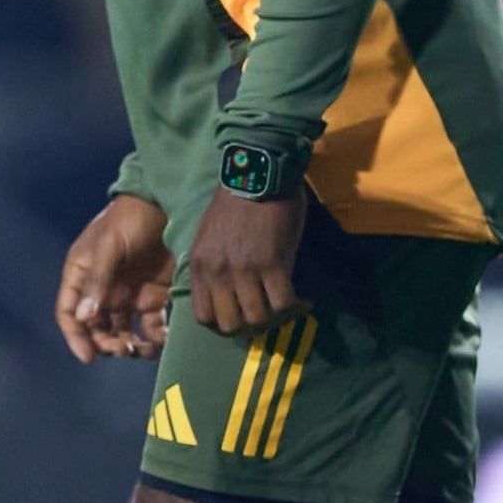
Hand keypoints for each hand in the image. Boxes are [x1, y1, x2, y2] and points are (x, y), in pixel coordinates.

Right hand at [56, 194, 173, 362]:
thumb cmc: (128, 220)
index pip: (69, 314)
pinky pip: (151, 326)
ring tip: (144, 350)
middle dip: (107, 344)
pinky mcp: (154, 296)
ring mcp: (128, 295)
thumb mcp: (108, 247)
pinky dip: (156, 338)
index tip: (89, 356)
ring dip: (130, 345)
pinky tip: (164, 340)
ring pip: (123, 332)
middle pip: (96, 329)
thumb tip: (84, 318)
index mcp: (82, 276)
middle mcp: (102, 290)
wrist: (165, 204)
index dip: (75, 337)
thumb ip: (97, 281)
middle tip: (124, 349)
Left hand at [182, 188, 306, 338]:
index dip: (224, 325)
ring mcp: (244, 269)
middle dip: (250, 328)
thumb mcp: (210, 237)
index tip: (242, 319)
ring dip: (275, 318)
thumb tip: (229, 296)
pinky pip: (282, 302)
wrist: (258, 174)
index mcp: (199, 265)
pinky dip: (294, 307)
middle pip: (230, 324)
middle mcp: (217, 272)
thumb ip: (214, 267)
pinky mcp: (272, 263)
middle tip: (268, 317)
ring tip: (287, 308)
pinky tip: (303, 301)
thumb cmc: (236, 203)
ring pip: (257, 318)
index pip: (204, 316)